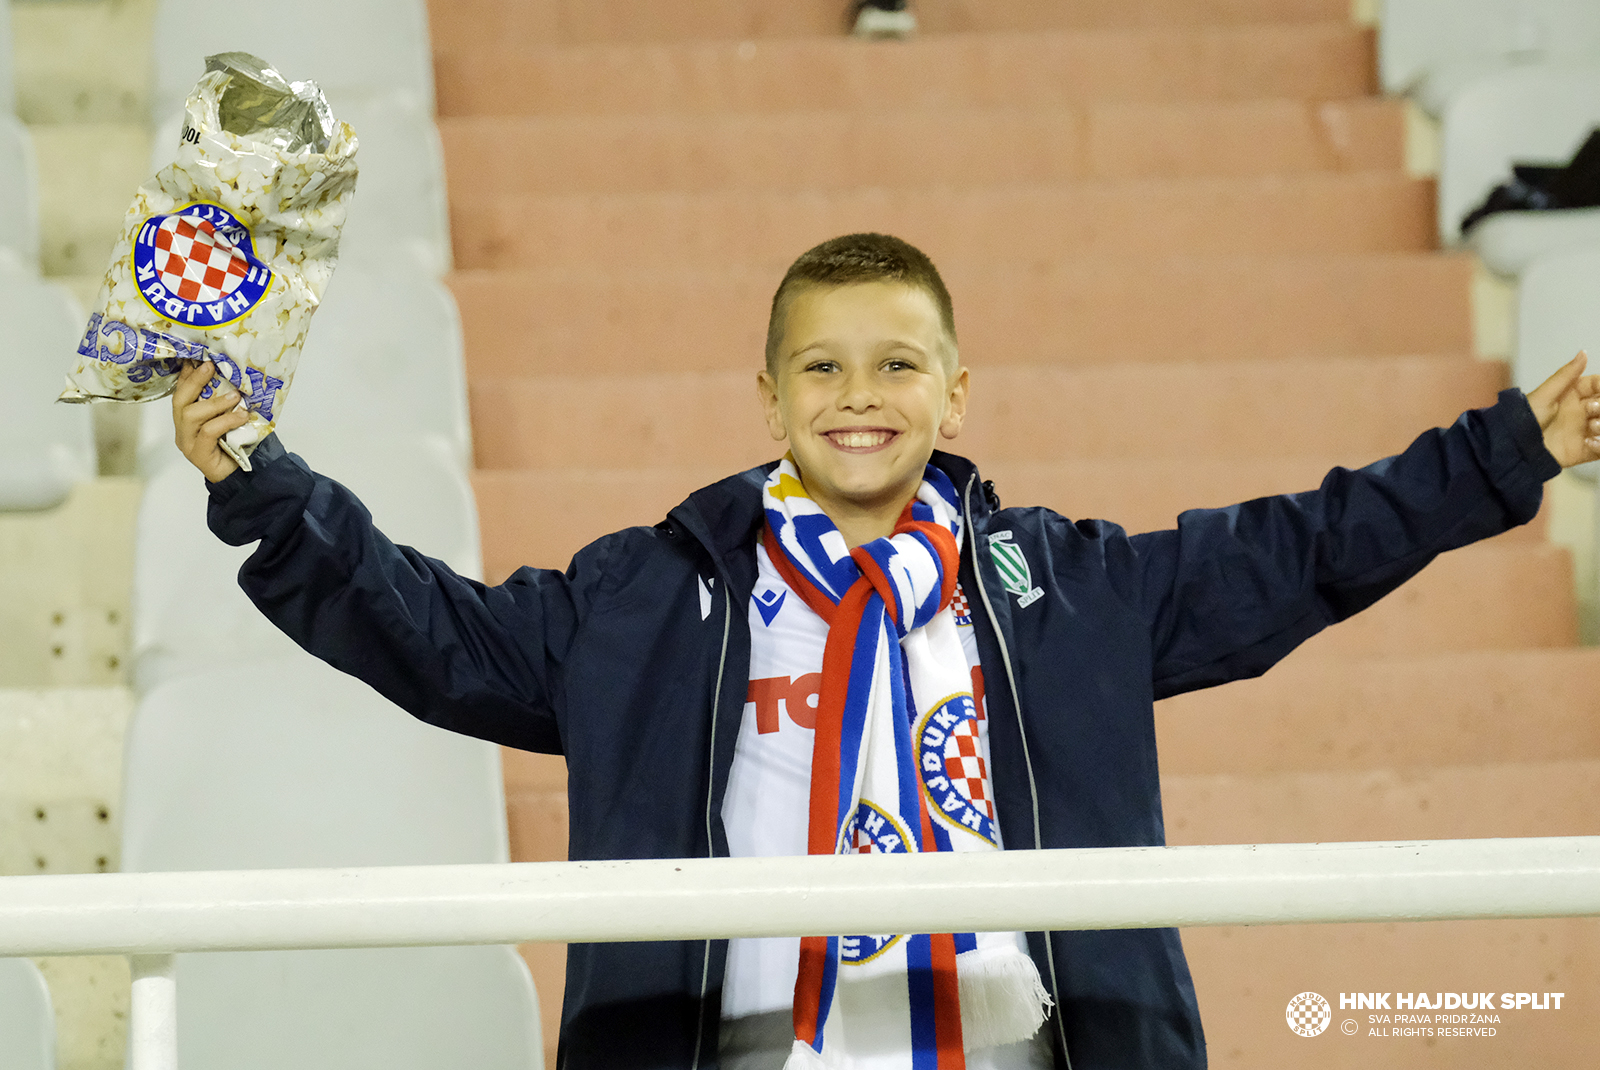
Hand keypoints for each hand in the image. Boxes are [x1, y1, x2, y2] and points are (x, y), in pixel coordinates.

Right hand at [172, 359, 249, 482]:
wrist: (239, 478)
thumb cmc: (235, 445)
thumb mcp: (230, 418)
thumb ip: (226, 403)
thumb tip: (235, 377)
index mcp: (186, 420)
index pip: (181, 392)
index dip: (186, 374)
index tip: (196, 356)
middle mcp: (182, 430)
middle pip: (179, 401)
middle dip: (194, 381)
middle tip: (211, 366)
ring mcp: (188, 443)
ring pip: (191, 415)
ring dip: (215, 402)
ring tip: (235, 396)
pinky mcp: (198, 454)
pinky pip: (208, 432)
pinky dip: (225, 421)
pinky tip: (241, 416)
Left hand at [1526, 350, 1599, 468]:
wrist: (1513, 448)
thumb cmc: (1524, 418)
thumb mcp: (1545, 394)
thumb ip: (1566, 375)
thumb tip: (1583, 352)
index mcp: (1571, 395)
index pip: (1597, 386)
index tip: (1598, 392)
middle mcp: (1580, 412)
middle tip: (1592, 411)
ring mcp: (1582, 431)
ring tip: (1593, 427)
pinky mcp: (1582, 450)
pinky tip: (1590, 443)